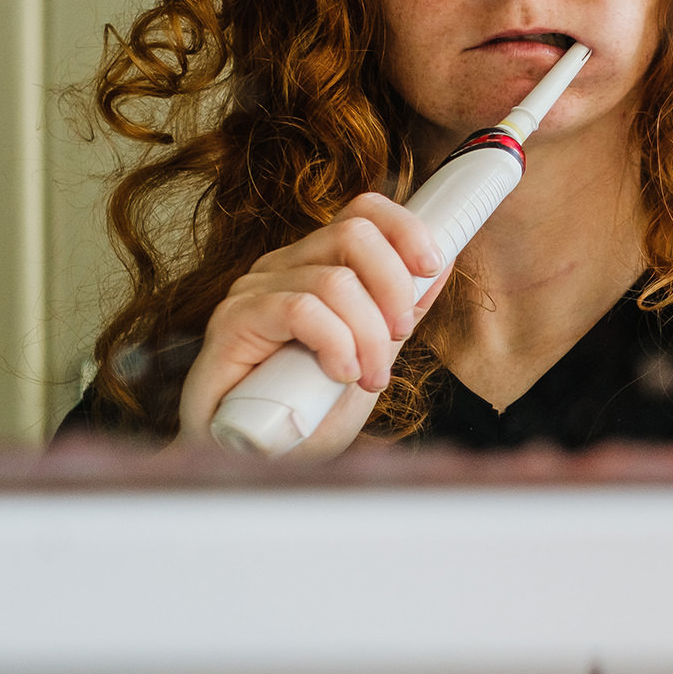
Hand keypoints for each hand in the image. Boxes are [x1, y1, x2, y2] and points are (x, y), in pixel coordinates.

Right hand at [172, 194, 450, 458]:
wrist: (259, 460)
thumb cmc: (308, 412)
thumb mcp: (370, 357)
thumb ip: (396, 314)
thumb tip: (438, 267)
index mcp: (316, 265)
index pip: (361, 212)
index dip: (404, 229)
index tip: (432, 266)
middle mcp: (283, 267)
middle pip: (354, 233)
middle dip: (394, 287)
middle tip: (399, 337)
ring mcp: (254, 291)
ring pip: (335, 280)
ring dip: (368, 335)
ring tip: (369, 377)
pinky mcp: (234, 320)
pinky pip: (300, 309)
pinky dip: (334, 342)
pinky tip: (340, 373)